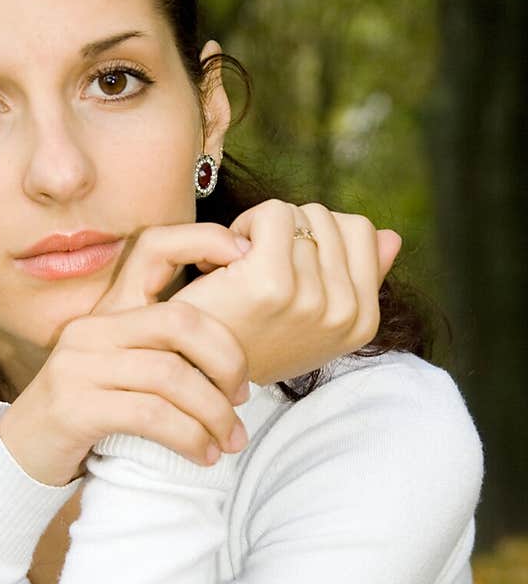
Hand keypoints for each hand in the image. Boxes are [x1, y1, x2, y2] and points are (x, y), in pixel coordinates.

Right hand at [0, 223, 254, 485]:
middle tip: (243, 398)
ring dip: (213, 414)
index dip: (203, 241)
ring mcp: (79, 367)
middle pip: (179, 321)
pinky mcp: (75, 407)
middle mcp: (91, 330)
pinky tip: (202, 456)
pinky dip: (188, 437)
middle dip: (226, 360)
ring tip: (230, 441)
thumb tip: (232, 360)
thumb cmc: (87, 419)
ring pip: (171, 375)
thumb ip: (161, 354)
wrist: (21, 460)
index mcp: (107, 312)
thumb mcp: (121, 374)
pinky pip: (150, 414)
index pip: (154, 249)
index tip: (246, 257)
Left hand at [172, 199, 401, 384]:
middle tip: (256, 269)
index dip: (318, 234)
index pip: (363, 232)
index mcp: (362, 322)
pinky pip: (273, 214)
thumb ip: (357, 278)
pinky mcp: (272, 285)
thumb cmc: (249, 337)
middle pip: (329, 219)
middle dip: (290, 230)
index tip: (286, 266)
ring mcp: (312, 301)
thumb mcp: (313, 318)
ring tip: (240, 270)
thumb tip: (392, 237)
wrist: (192, 368)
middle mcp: (344, 314)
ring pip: (299, 214)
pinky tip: (226, 260)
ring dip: (262, 230)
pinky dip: (245, 224)